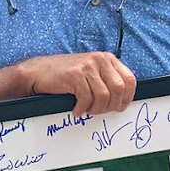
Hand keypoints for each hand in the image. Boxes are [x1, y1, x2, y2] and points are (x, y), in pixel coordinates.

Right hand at [18, 52, 135, 117]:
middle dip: (111, 105)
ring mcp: (87, 66)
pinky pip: (87, 98)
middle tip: (100, 111)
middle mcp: (100, 59)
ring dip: (96, 109)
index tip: (119, 107)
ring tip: (87, 110)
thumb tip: (123, 100)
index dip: (127, 97)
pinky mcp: (75, 74)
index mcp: (108, 59)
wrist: (39, 72)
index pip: (130, 80)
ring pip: (104, 96)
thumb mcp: (93, 73)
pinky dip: (82, 108)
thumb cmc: (67, 76)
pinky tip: (77, 109)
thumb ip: (108, 80)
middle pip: (119, 89)